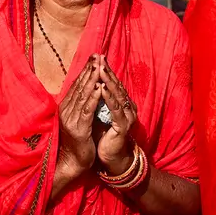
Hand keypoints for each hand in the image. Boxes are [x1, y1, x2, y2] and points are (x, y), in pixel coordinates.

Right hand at [56, 58, 99, 178]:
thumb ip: (83, 104)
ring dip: (92, 80)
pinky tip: (100, 88)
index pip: (76, 84)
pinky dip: (93, 98)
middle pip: (79, 86)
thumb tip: (91, 88)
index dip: (85, 70)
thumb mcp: (80, 118)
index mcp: (66, 107)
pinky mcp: (79, 128)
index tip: (94, 57)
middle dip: (89, 70)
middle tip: (97, 56)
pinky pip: (87, 110)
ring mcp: (71, 119)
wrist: (74, 162)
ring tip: (99, 67)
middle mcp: (66, 110)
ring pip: (83, 95)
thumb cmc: (80, 141)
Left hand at [93, 56, 137, 175]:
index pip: (113, 83)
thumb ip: (98, 100)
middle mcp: (127, 107)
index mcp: (121, 103)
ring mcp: (127, 116)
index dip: (105, 70)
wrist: (111, 156)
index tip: (96, 57)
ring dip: (107, 81)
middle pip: (116, 85)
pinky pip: (115, 109)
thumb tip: (88, 84)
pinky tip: (102, 89)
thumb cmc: (104, 135)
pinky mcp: (123, 126)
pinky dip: (108, 98)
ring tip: (100, 69)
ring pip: (117, 94)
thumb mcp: (99, 114)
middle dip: (106, 71)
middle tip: (99, 58)